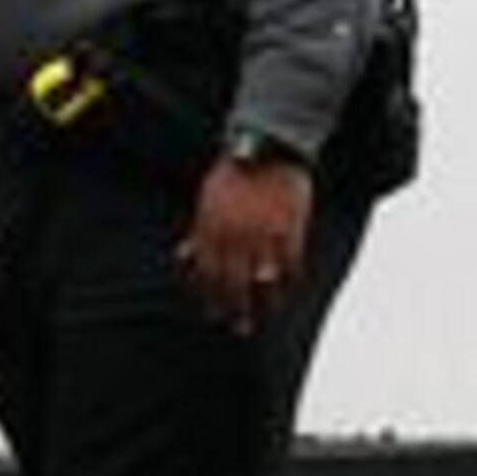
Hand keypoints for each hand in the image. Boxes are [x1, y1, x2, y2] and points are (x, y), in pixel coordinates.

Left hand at [179, 157, 313, 335]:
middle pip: (234, 282)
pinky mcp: (291, 228)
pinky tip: (288, 291)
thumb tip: (185, 256)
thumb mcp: (207, 199)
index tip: (213, 314)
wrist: (268, 147)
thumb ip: (199, 230)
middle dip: (235, 308)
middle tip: (238, 327)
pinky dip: (290, 280)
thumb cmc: (233, 172)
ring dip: (265, 303)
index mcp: (213, 226)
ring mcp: (265, 233)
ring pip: (264, 279)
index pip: (208, 272)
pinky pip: (291, 264)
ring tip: (266, 317)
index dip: (210, 297)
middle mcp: (237, 234)